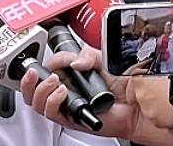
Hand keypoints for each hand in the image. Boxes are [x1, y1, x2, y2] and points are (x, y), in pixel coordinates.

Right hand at [19, 46, 172, 144]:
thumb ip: (88, 54)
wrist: (141, 104)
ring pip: (38, 101)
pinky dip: (52, 102)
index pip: (48, 66)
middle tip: (37, 73)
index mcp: (73, 72)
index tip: (53, 59)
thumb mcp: (105, 59)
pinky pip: (52, 114)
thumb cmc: (127, 84)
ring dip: (41, 90)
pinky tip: (63, 92)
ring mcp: (69, 104)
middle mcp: (68, 88)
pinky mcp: (72, 118)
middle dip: (31, 79)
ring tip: (54, 82)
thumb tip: (74, 61)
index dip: (46, 62)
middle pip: (36, 86)